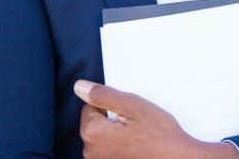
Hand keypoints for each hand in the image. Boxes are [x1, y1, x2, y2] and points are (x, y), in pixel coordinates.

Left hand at [74, 80, 238, 158]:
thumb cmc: (159, 135)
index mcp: (92, 134)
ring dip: (118, 131)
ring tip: (139, 133)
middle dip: (113, 117)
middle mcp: (90, 153)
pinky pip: (110, 148)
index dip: (111, 103)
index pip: (90, 106)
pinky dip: (121, 144)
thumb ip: (104, 95)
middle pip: (96, 122)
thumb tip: (80, 87)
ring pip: (104, 135)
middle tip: (136, 121)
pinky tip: (138, 144)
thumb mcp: (133, 106)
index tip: (129, 110)